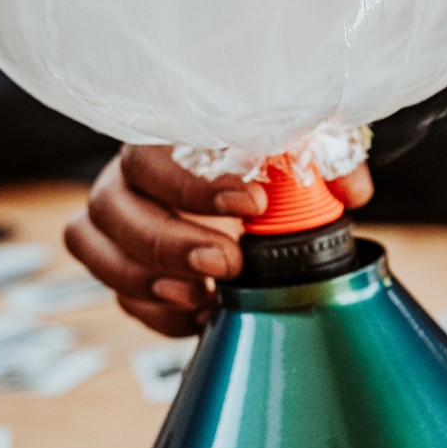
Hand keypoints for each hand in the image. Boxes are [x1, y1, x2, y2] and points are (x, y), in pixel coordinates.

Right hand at [65, 145, 372, 335]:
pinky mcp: (121, 264)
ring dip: (150, 280)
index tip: (253, 206)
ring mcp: (116, 220)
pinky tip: (201, 313)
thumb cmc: (267, 153)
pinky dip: (155, 312)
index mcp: (164, 134)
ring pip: (96, 249)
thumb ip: (328, 156)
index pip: (154, 152)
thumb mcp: (303, 142)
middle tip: (228, 263)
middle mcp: (127, 174)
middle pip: (113, 206)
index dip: (194, 185)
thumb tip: (350, 191)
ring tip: (207, 294)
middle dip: (170, 242)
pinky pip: (118, 294)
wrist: (247, 186)